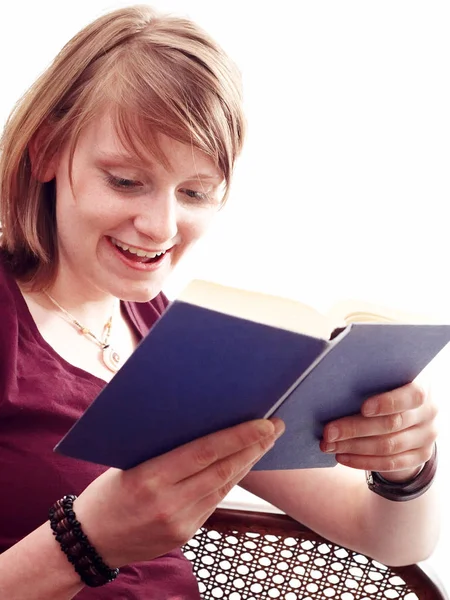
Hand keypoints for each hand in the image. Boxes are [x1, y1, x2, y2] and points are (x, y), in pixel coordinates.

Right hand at [73, 417, 284, 566]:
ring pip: (224, 486)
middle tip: (275, 427)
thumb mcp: (128, 462)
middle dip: (254, 447)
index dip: (238, 437)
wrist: (91, 542)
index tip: (264, 423)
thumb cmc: (106, 492)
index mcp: (150, 479)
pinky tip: (241, 464)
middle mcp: (168, 504)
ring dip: (247, 462)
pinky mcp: (185, 534)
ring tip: (264, 441)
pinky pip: (214, 501)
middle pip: (223, 470)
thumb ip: (164, 448)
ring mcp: (180, 523)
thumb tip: (203, 422)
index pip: (205, 453)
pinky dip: (229, 480)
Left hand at [320, 381, 436, 481]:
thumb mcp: (385, 377)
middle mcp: (429, 413)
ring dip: (354, 447)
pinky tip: (342, 457)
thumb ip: (370, 378)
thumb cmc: (387, 386)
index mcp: (423, 387)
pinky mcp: (420, 456)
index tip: (363, 408)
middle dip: (355, 429)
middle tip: (328, 432)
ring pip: (388, 446)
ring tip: (328, 445)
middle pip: (391, 424)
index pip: (411, 396)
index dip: (387, 403)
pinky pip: (390, 463)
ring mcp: (426, 437)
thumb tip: (334, 383)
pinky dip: (363, 461)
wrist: (410, 409)